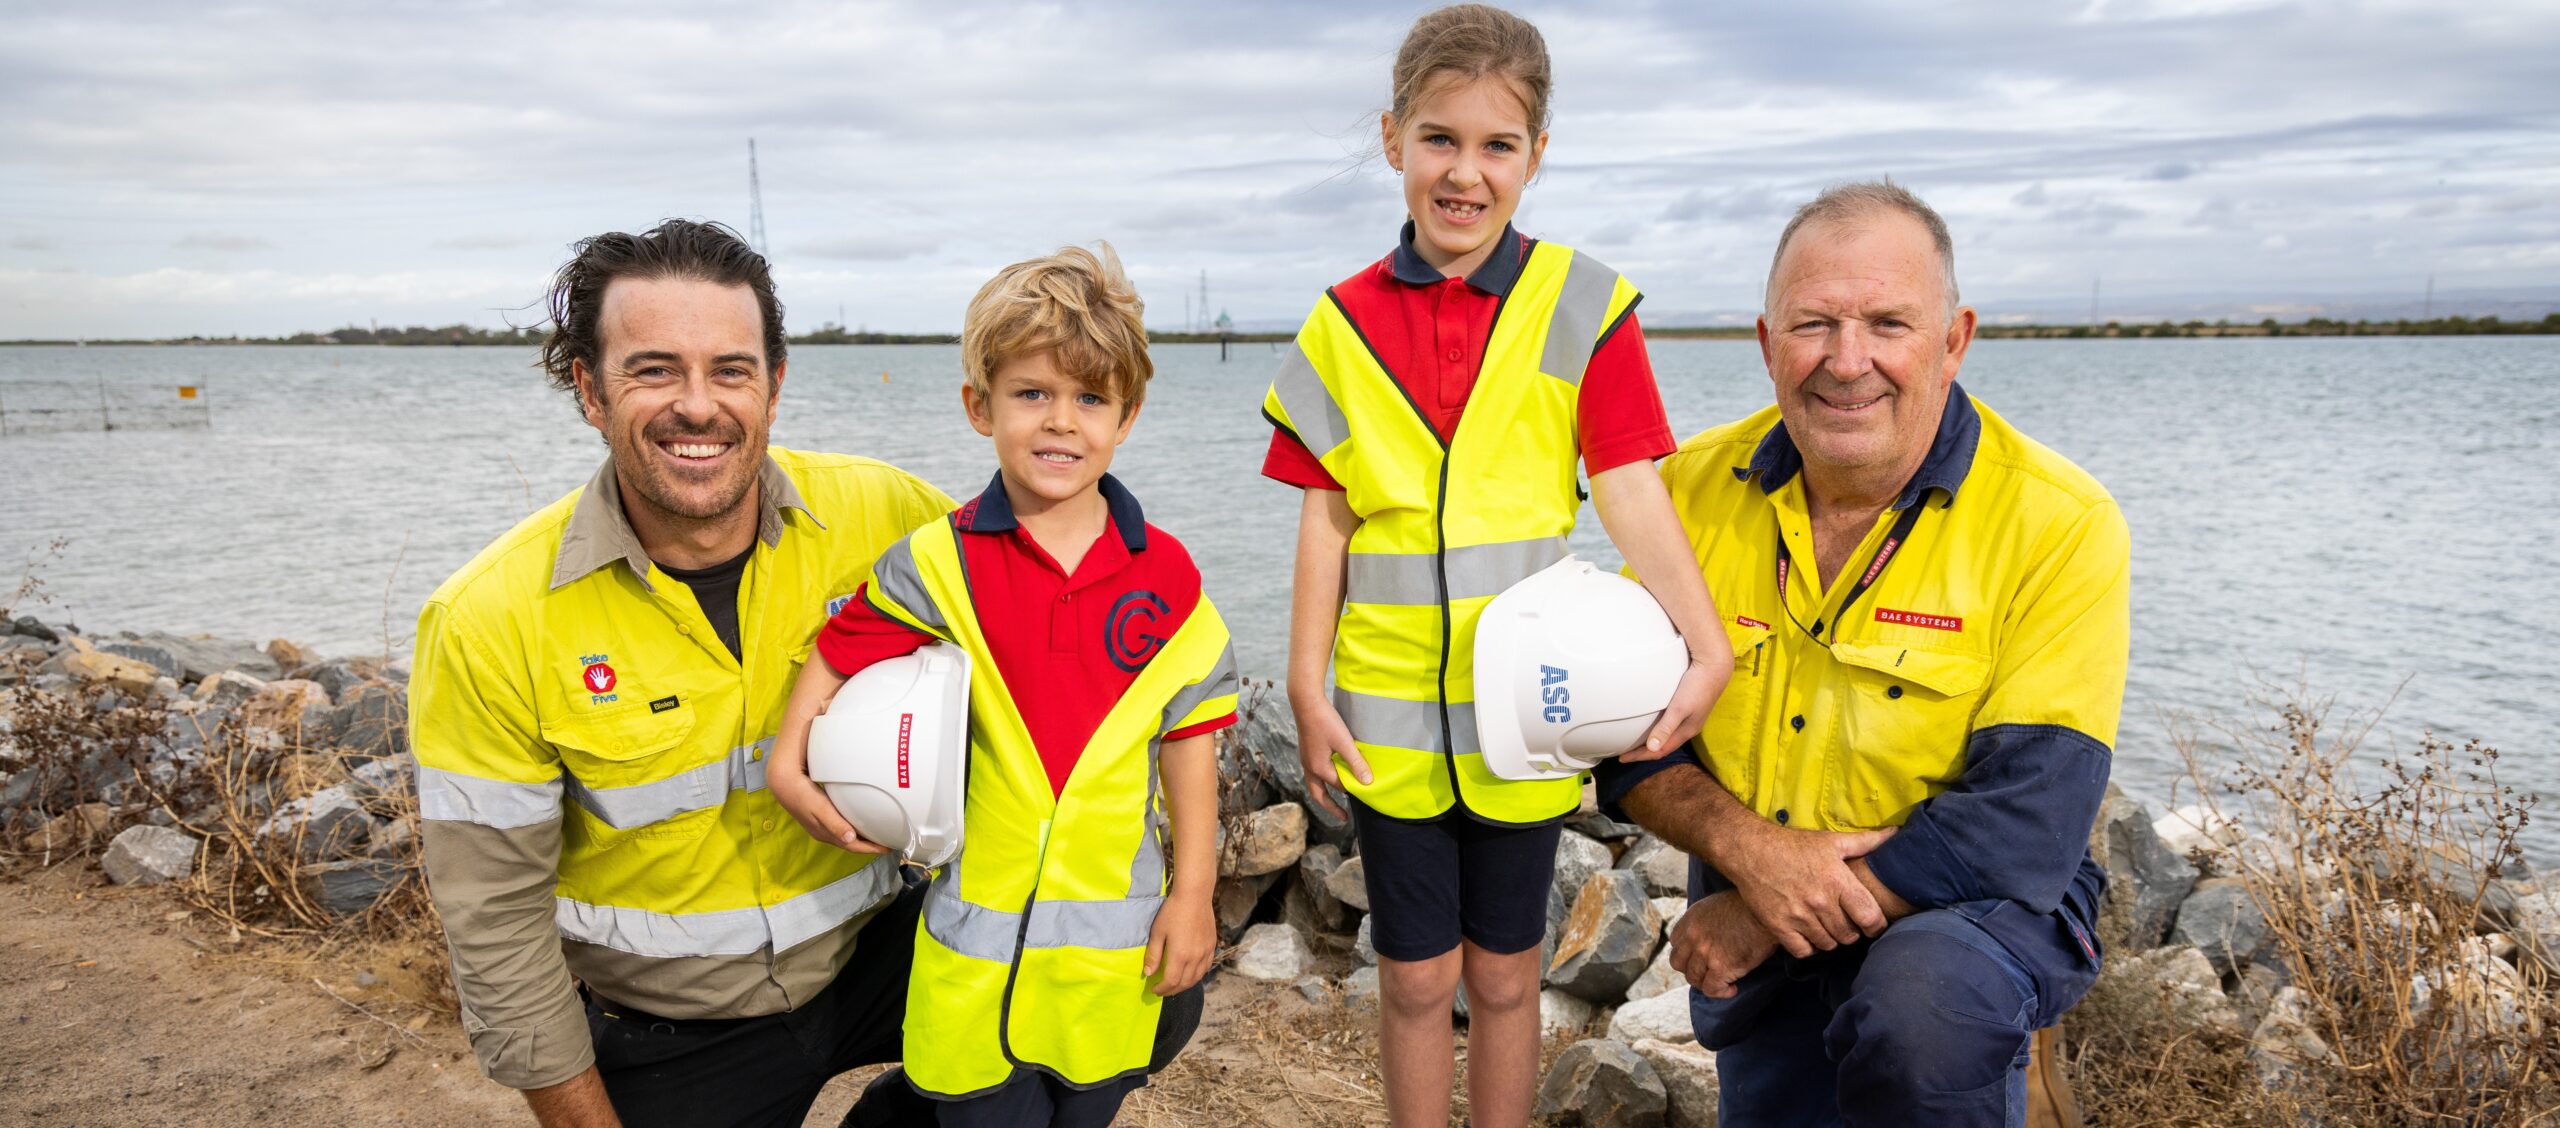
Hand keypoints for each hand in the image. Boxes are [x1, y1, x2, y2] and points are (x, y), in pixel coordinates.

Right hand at [767, 722, 891, 855]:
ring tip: (876, 846)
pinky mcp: (797, 803)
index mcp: (785, 776)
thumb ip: (839, 735)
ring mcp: (788, 800)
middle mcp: (783, 792)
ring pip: (819, 830)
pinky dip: (839, 832)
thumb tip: (862, 733)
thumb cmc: (813, 715)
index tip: (853, 836)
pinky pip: (819, 824)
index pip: (812, 806)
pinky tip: (861, 835)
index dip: (833, 823)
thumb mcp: (823, 723)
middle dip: (848, 840)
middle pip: (817, 826)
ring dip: (847, 840)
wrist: (799, 712)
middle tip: (877, 847)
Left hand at [1144, 890, 1216, 995]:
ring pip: (1197, 977)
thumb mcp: (1158, 932)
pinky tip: (1190, 973)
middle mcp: (1195, 957)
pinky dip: (1197, 975)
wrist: (1194, 895)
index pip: (1171, 982)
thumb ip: (1153, 955)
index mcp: (1180, 955)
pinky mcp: (1212, 946)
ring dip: (1185, 985)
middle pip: (1185, 983)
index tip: (1154, 990)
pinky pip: (1205, 968)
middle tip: (1162, 990)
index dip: (1162, 989)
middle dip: (1172, 990)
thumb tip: (1148, 973)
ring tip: (1175, 985)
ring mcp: (1206, 952)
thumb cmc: (1172, 911)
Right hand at [1291, 693, 1368, 822]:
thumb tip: (1367, 783)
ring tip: (1336, 800)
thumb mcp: (1344, 742)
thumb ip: (1356, 762)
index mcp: (1319, 768)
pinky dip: (1322, 780)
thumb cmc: (1325, 721)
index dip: (1353, 790)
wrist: (1305, 701)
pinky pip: (1313, 773)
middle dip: (1331, 807)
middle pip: (1319, 795)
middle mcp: (1309, 767)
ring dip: (1325, 794)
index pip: (1339, 786)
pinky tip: (1331, 774)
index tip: (1367, 795)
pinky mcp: (1306, 751)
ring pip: (1314, 784)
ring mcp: (1306, 760)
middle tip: (1343, 818)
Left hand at [1621, 650, 1734, 762]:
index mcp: (1687, 731)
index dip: (1641, 756)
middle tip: (1626, 753)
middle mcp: (1688, 727)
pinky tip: (1652, 723)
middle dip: (1646, 752)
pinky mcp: (1689, 707)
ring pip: (1668, 735)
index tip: (1623, 758)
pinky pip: (1670, 724)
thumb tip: (1652, 748)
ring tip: (1637, 742)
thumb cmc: (1697, 687)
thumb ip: (1666, 727)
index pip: (1661, 751)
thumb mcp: (1680, 708)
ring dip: (1652, 741)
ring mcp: (1690, 718)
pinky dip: (1658, 729)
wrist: (1714, 667)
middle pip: (1664, 745)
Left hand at [1670, 892, 1778, 998]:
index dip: (1686, 952)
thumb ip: (1706, 922)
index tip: (1698, 957)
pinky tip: (1732, 989)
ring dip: (1707, 983)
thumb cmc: (1751, 906)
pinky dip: (1721, 992)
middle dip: (1691, 969)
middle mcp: (1693, 936)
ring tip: (1722, 982)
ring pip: (1694, 978)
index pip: (1675, 942)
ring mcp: (1705, 953)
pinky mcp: (1721, 967)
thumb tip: (1709, 936)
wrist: (1769, 912)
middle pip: (1678, 963)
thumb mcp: (1718, 905)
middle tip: (1708, 972)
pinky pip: (1711, 989)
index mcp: (1691, 918)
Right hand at [1725, 822, 1894, 957]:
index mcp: (1837, 881)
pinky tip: (1807, 934)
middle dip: (1852, 932)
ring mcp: (1799, 916)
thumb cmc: (1793, 845)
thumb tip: (1895, 834)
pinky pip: (1803, 951)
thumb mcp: (1831, 841)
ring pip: (1828, 944)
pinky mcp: (1779, 926)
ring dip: (1830, 939)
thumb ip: (1866, 842)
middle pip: (1849, 935)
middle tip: (1846, 923)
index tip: (1871, 923)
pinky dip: (1808, 946)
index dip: (1876, 925)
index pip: (1870, 918)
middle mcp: (1820, 901)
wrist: (1750, 850)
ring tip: (1826, 927)